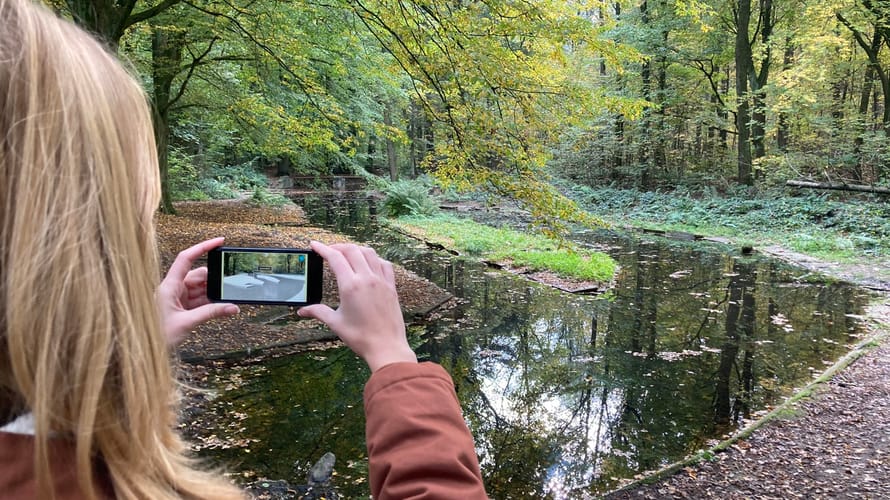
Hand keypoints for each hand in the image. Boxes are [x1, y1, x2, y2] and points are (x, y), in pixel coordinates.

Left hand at [158, 237, 239, 345]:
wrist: (143, 351)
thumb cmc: (155, 336)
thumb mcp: (187, 323)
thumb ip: (211, 313)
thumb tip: (231, 307)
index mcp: (169, 286)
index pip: (186, 258)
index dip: (203, 247)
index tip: (219, 242)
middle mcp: (172, 289)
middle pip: (198, 275)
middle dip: (214, 280)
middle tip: (230, 287)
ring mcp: (176, 298)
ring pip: (200, 289)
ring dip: (213, 294)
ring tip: (226, 301)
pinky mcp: (180, 308)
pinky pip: (198, 300)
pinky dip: (209, 303)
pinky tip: (219, 308)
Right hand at [298, 241, 416, 371]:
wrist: (387, 347)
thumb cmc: (361, 337)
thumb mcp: (336, 323)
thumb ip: (318, 312)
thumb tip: (302, 311)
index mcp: (351, 286)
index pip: (335, 258)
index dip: (323, 248)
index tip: (314, 245)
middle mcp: (367, 279)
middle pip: (352, 250)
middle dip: (338, 246)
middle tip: (328, 250)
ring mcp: (381, 281)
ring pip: (369, 253)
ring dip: (356, 249)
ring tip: (347, 253)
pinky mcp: (391, 287)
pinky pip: (384, 264)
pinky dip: (374, 258)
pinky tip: (369, 263)